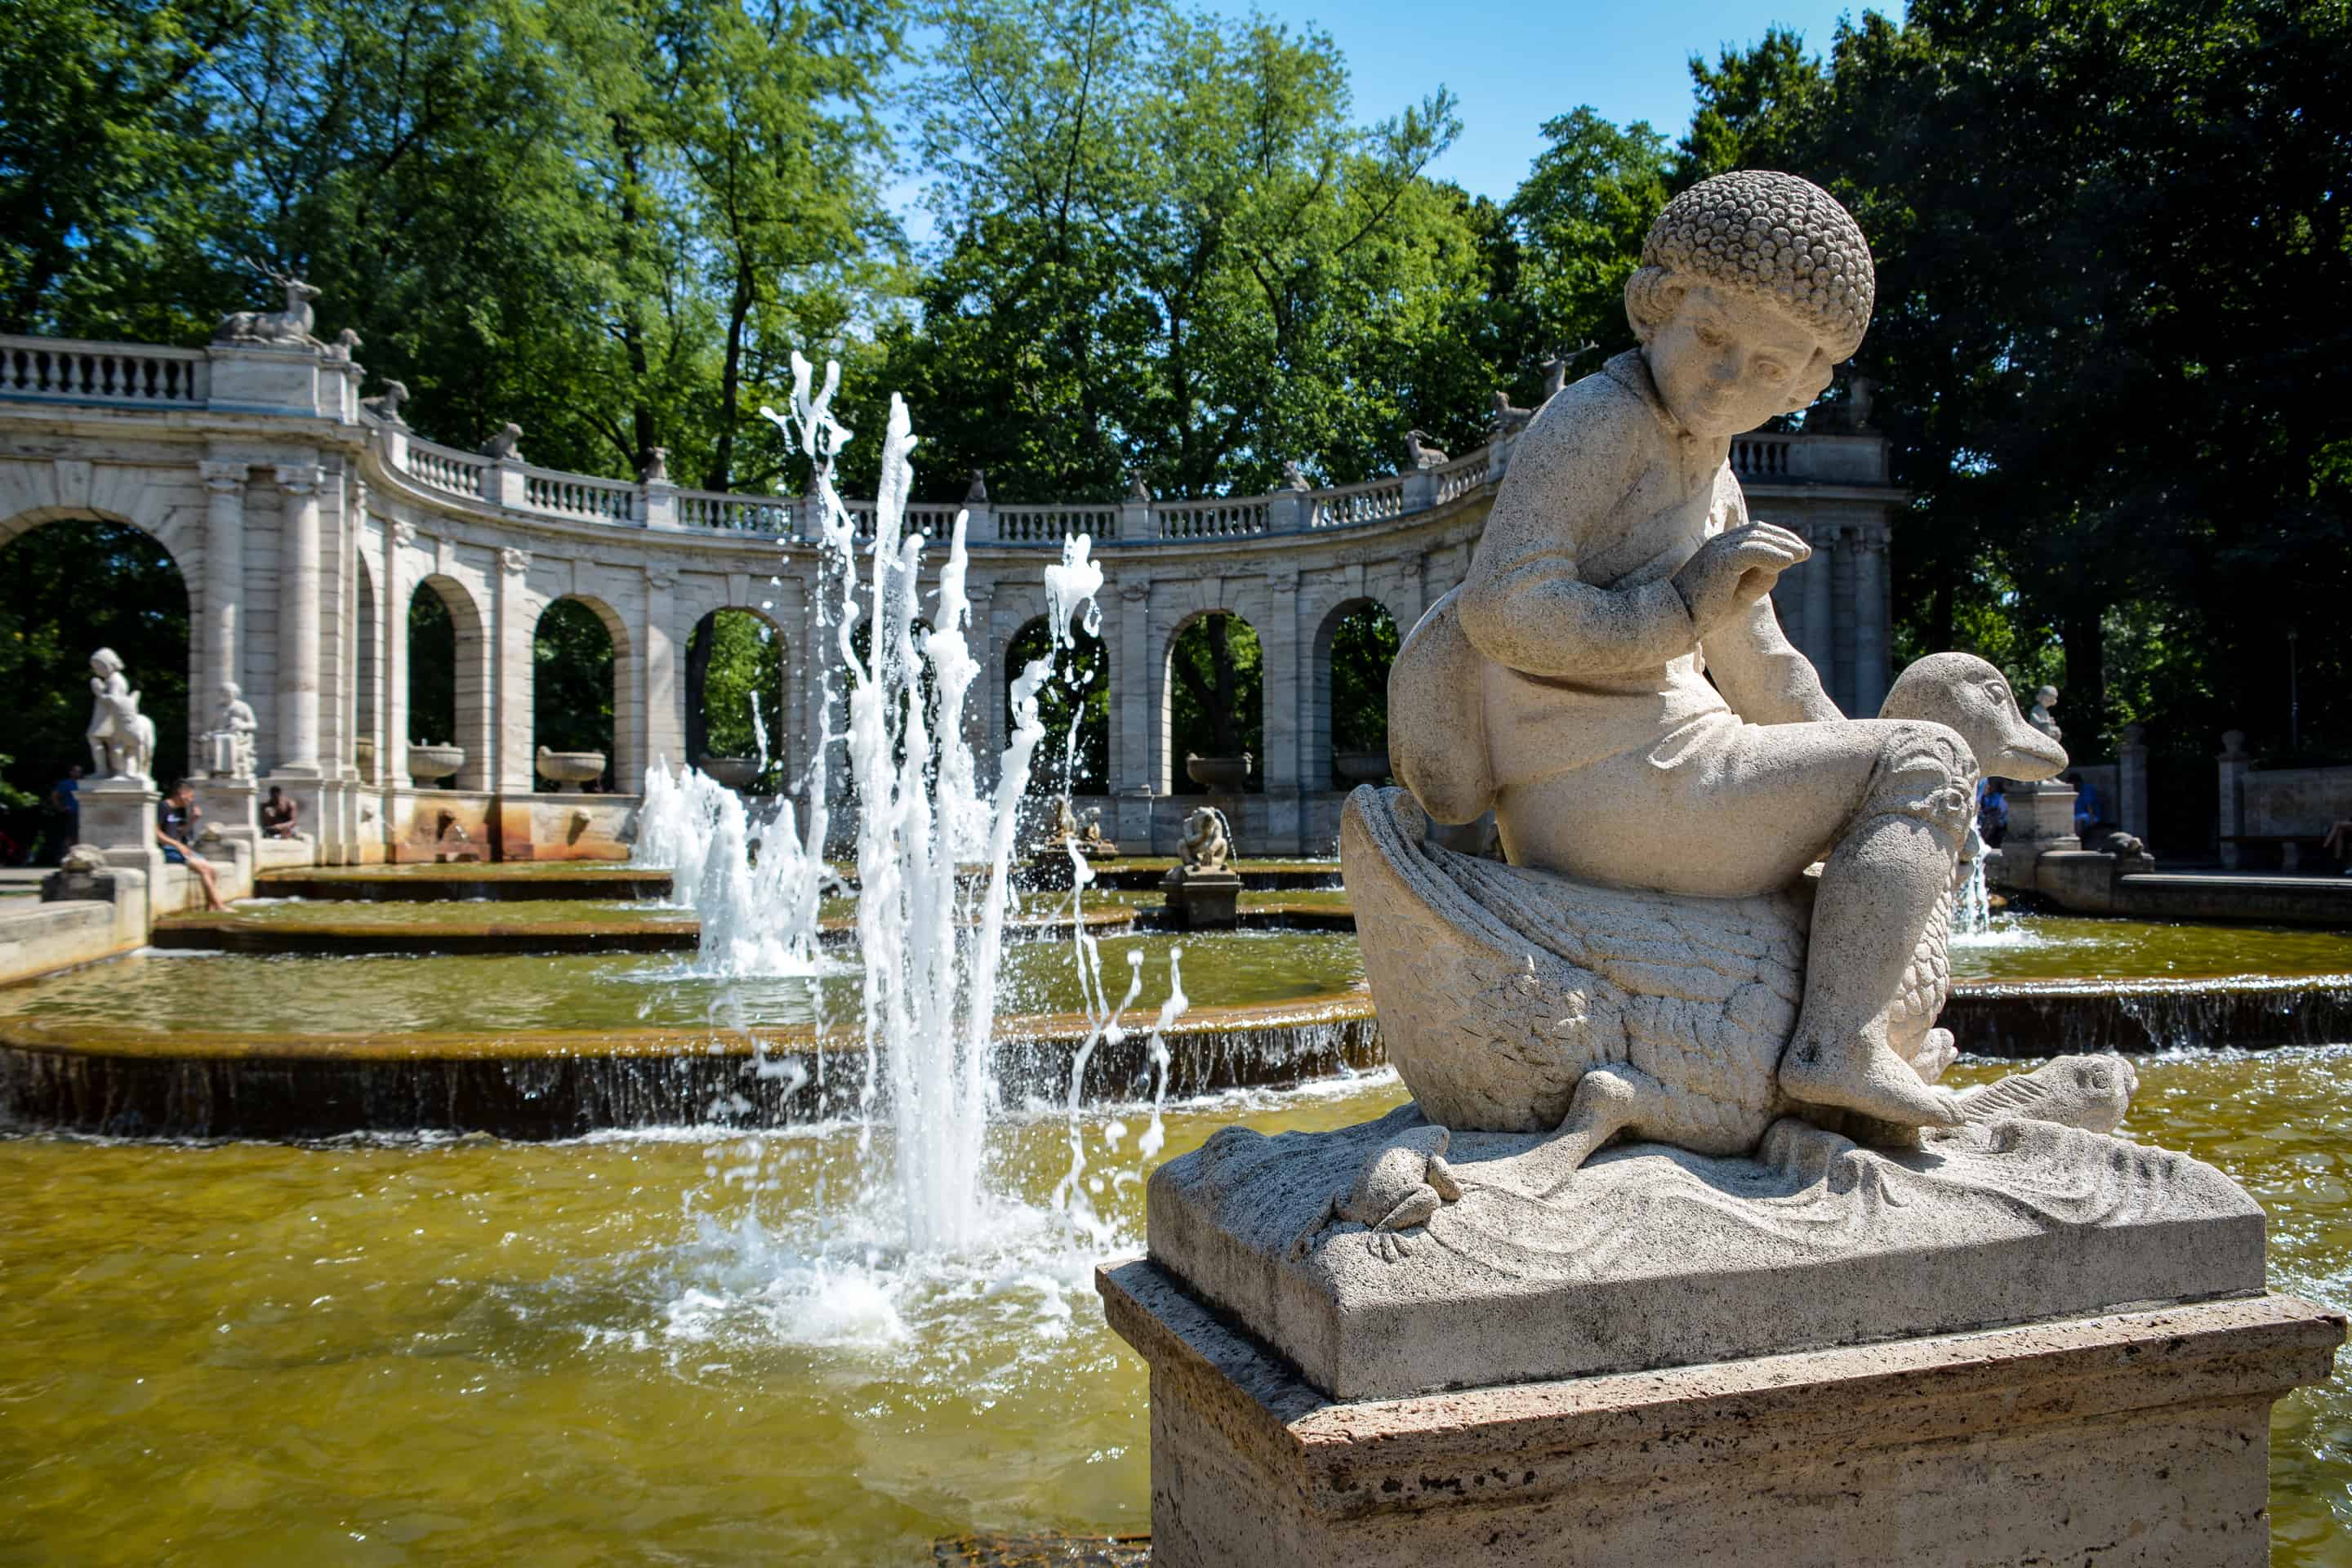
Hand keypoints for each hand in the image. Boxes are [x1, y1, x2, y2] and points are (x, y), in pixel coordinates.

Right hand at [1672, 523, 1809, 634]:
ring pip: (1757, 538)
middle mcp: (1718, 544)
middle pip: (1758, 531)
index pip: (1753, 533)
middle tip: (1805, 551)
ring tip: (1802, 555)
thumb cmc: (1707, 612)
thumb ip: (1760, 578)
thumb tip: (1782, 564)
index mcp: (1719, 550)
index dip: (1777, 539)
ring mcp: (1718, 550)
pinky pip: (1753, 551)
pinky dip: (1773, 554)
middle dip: (1785, 539)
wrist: (1680, 622)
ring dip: (1783, 545)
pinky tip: (1788, 561)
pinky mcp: (1721, 560)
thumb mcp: (1741, 594)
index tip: (1797, 552)